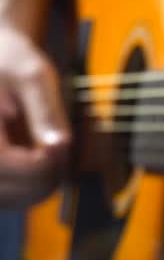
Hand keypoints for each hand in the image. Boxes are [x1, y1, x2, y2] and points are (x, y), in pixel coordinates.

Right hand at [0, 26, 69, 206]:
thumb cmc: (11, 59)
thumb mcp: (33, 76)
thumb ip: (45, 111)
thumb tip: (60, 144)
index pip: (3, 166)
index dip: (39, 167)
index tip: (60, 146)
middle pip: (6, 192)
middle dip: (44, 179)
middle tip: (61, 151)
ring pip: (9, 200)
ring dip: (39, 188)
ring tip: (55, 155)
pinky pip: (9, 196)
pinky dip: (31, 189)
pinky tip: (46, 163)